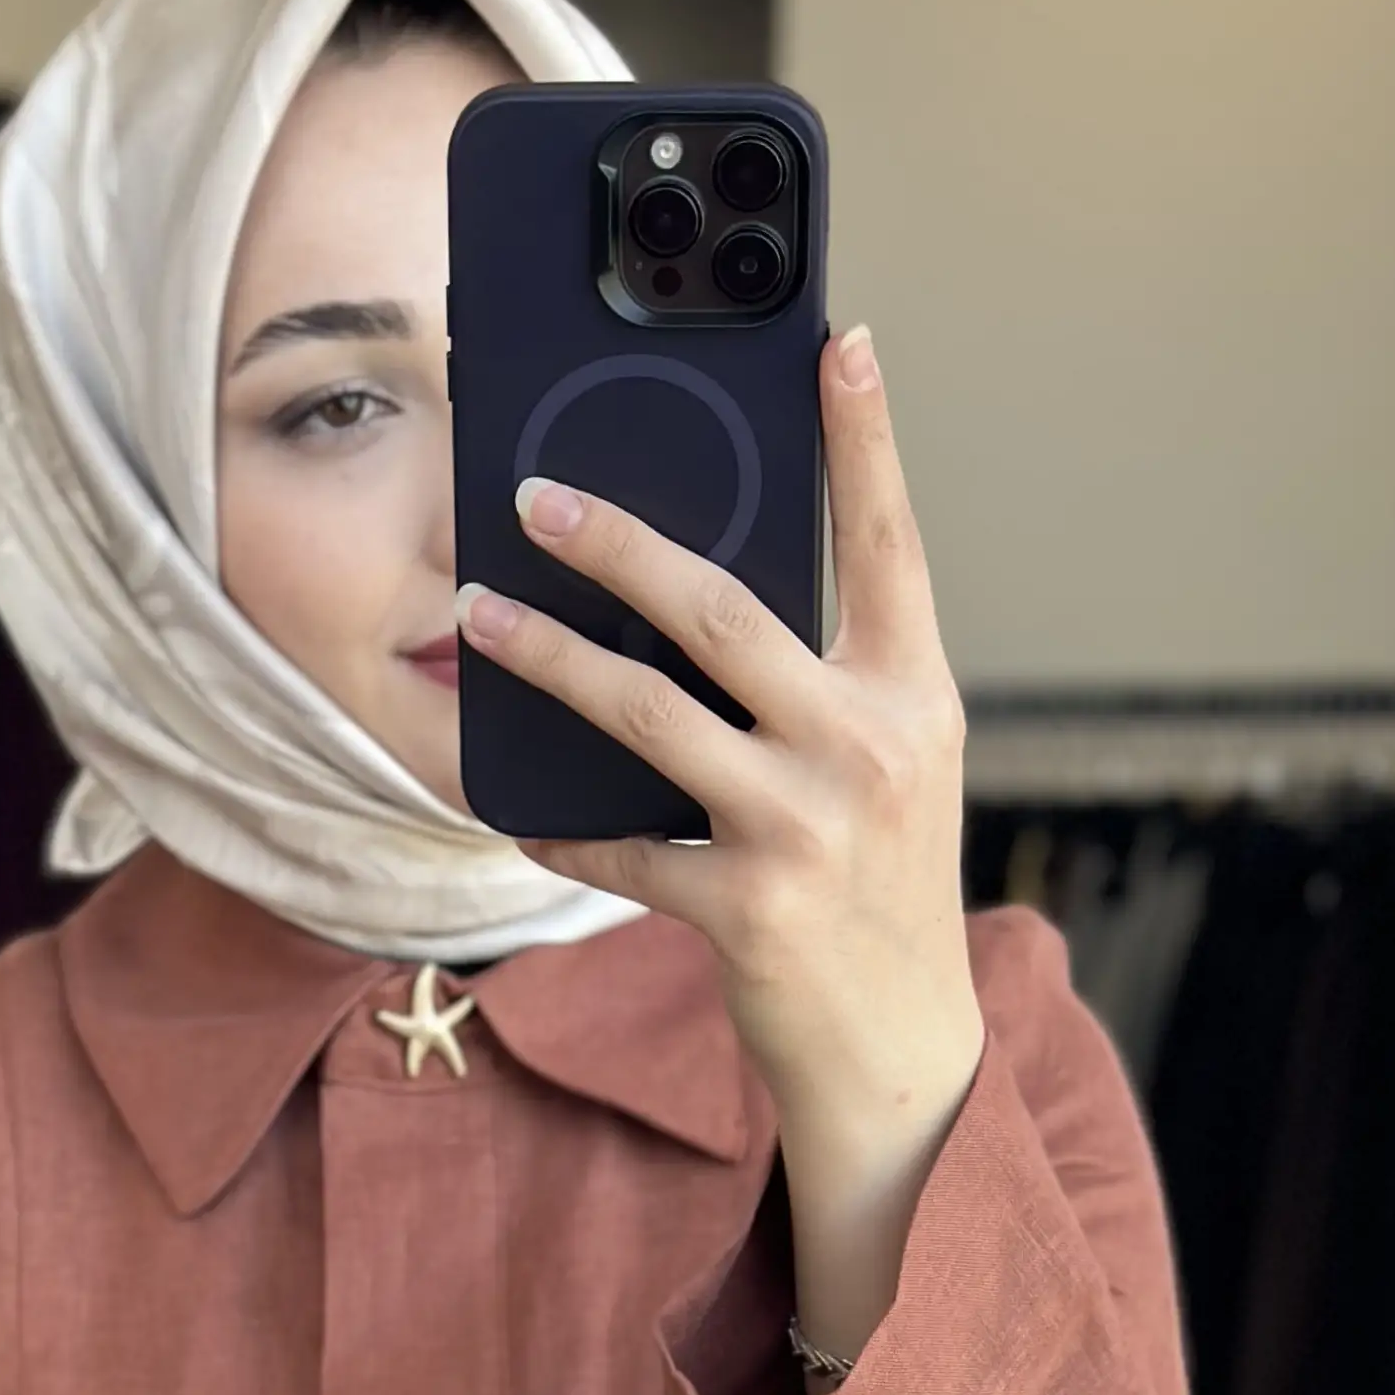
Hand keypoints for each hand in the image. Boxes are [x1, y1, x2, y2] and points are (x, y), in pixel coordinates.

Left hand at [455, 322, 986, 1146]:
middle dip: (620, 542)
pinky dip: (563, 829)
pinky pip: (623, 849)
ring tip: (481, 614)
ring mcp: (806, 829)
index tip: (838, 341)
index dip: (865, 440)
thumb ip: (822, 687)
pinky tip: (513, 809)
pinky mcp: (748, 909)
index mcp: (913, 698)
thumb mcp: (887, 772)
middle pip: (724, 612)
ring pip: (649, 714)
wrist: (902, 1053)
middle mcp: (868, 749)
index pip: (889, 544)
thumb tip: (693, 603)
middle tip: (539, 497)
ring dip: (551, 660)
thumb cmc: (879, 893)